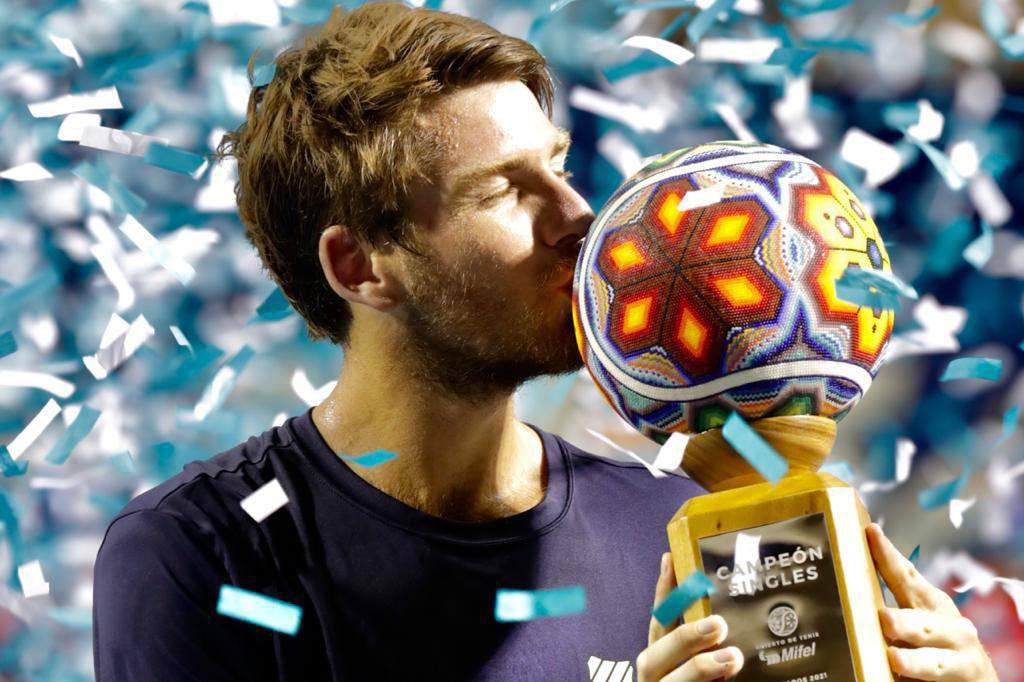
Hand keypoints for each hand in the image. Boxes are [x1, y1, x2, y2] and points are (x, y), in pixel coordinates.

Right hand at [636, 552, 742, 680]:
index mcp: (658, 665)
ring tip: (732, 657)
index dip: (661, 593)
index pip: (657, 625)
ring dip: (698, 670)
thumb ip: (710, 648)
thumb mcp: (702, 667)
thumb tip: (731, 615)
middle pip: (653, 658)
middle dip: (683, 639)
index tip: (670, 559)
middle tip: (718, 624)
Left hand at [866, 523, 998, 680]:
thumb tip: (843, 595)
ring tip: (894, 657)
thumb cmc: (932, 647)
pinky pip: (942, 676)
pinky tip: (904, 673)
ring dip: (914, 659)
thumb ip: (887, 613)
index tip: (870, 532)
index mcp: (928, 603)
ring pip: (934, 657)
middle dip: (902, 621)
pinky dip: (924, 678)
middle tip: (883, 618)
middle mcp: (949, 624)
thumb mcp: (912, 626)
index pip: (906, 575)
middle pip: (921, 621)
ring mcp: (962, 653)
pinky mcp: (968, 675)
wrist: (973, 679)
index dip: (888, 555)